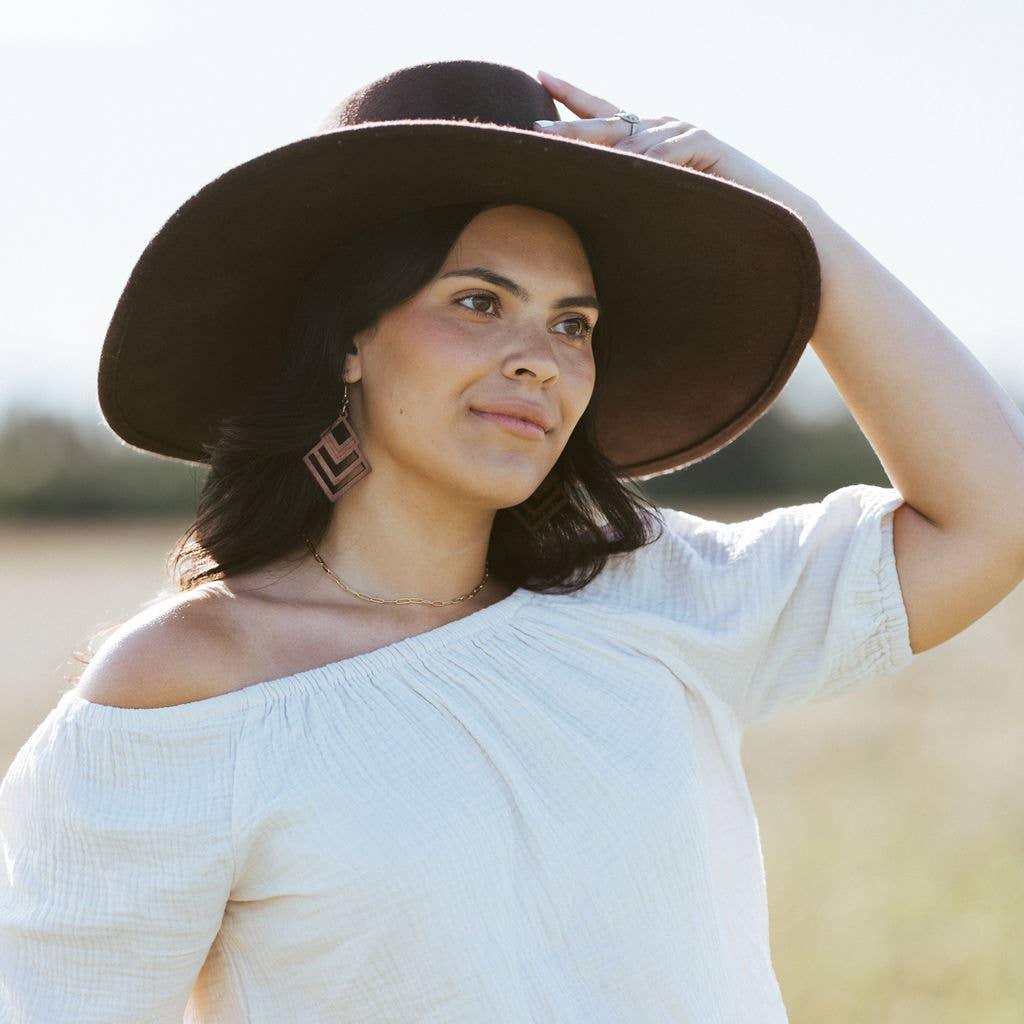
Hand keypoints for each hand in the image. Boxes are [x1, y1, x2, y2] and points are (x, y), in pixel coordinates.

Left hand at [533, 70, 813, 213]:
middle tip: (534, 129)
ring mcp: (685, 132)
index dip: (572, 96)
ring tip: (563, 159)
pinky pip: (667, 152)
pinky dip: (647, 162)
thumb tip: (587, 196)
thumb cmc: (712, 215)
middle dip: (569, 128)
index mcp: (649, 141)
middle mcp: (663, 129)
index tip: (540, 75)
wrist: (768, 215)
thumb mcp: (660, 204)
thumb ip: (631, 192)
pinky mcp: (706, 143)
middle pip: (607, 123)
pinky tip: (628, 170)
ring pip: (633, 138)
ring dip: (600, 150)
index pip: (605, 112)